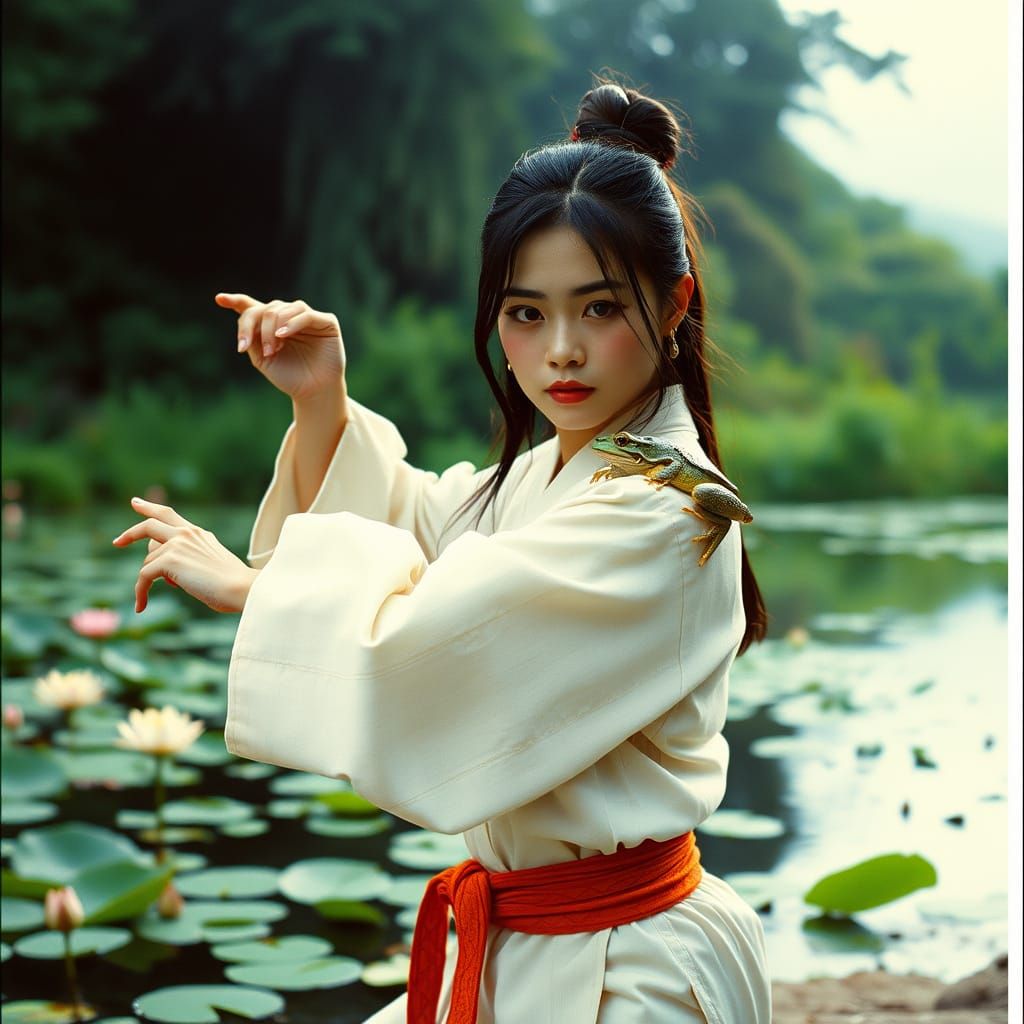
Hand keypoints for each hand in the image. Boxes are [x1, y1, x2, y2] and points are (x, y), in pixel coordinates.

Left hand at [112, 497, 259, 613]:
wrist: (242, 588)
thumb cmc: (233, 585)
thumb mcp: (209, 565)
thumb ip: (188, 560)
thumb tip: (165, 572)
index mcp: (197, 533)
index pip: (168, 514)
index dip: (149, 508)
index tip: (135, 503)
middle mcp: (186, 534)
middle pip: (149, 526)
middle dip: (130, 533)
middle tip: (117, 542)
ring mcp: (177, 544)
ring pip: (148, 562)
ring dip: (151, 580)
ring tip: (171, 593)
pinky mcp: (169, 560)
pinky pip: (143, 576)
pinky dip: (140, 592)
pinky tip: (141, 606)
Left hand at [214, 292, 346, 402]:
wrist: (313, 393)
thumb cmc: (289, 377)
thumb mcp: (262, 358)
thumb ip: (251, 337)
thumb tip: (246, 316)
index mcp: (272, 326)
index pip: (252, 307)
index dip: (236, 300)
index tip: (219, 299)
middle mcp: (289, 318)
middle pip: (265, 309)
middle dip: (257, 328)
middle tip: (263, 352)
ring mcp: (308, 318)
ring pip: (283, 309)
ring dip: (272, 329)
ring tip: (272, 350)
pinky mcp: (326, 322)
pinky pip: (305, 315)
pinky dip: (292, 323)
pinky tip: (282, 335)